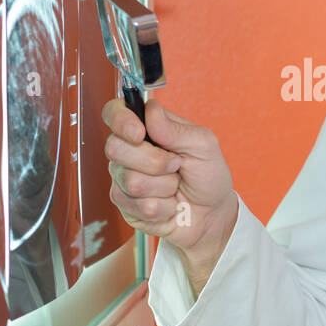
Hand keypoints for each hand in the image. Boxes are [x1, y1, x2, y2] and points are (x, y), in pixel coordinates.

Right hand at [101, 98, 236, 254]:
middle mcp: (129, 151)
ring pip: (131, 181)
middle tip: (176, 165)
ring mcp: (123, 179)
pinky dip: (164, 206)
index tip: (139, 133)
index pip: (114, 113)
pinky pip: (139, 206)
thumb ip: (175, 129)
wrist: (211, 214)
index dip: (120, 121)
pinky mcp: (126, 205)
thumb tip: (151, 110)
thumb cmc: (207, 175)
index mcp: (146, 128)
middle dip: (154, 161)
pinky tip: (170, 204)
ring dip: (165, 187)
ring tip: (175, 186)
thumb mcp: (203, 146)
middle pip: (115, 148)